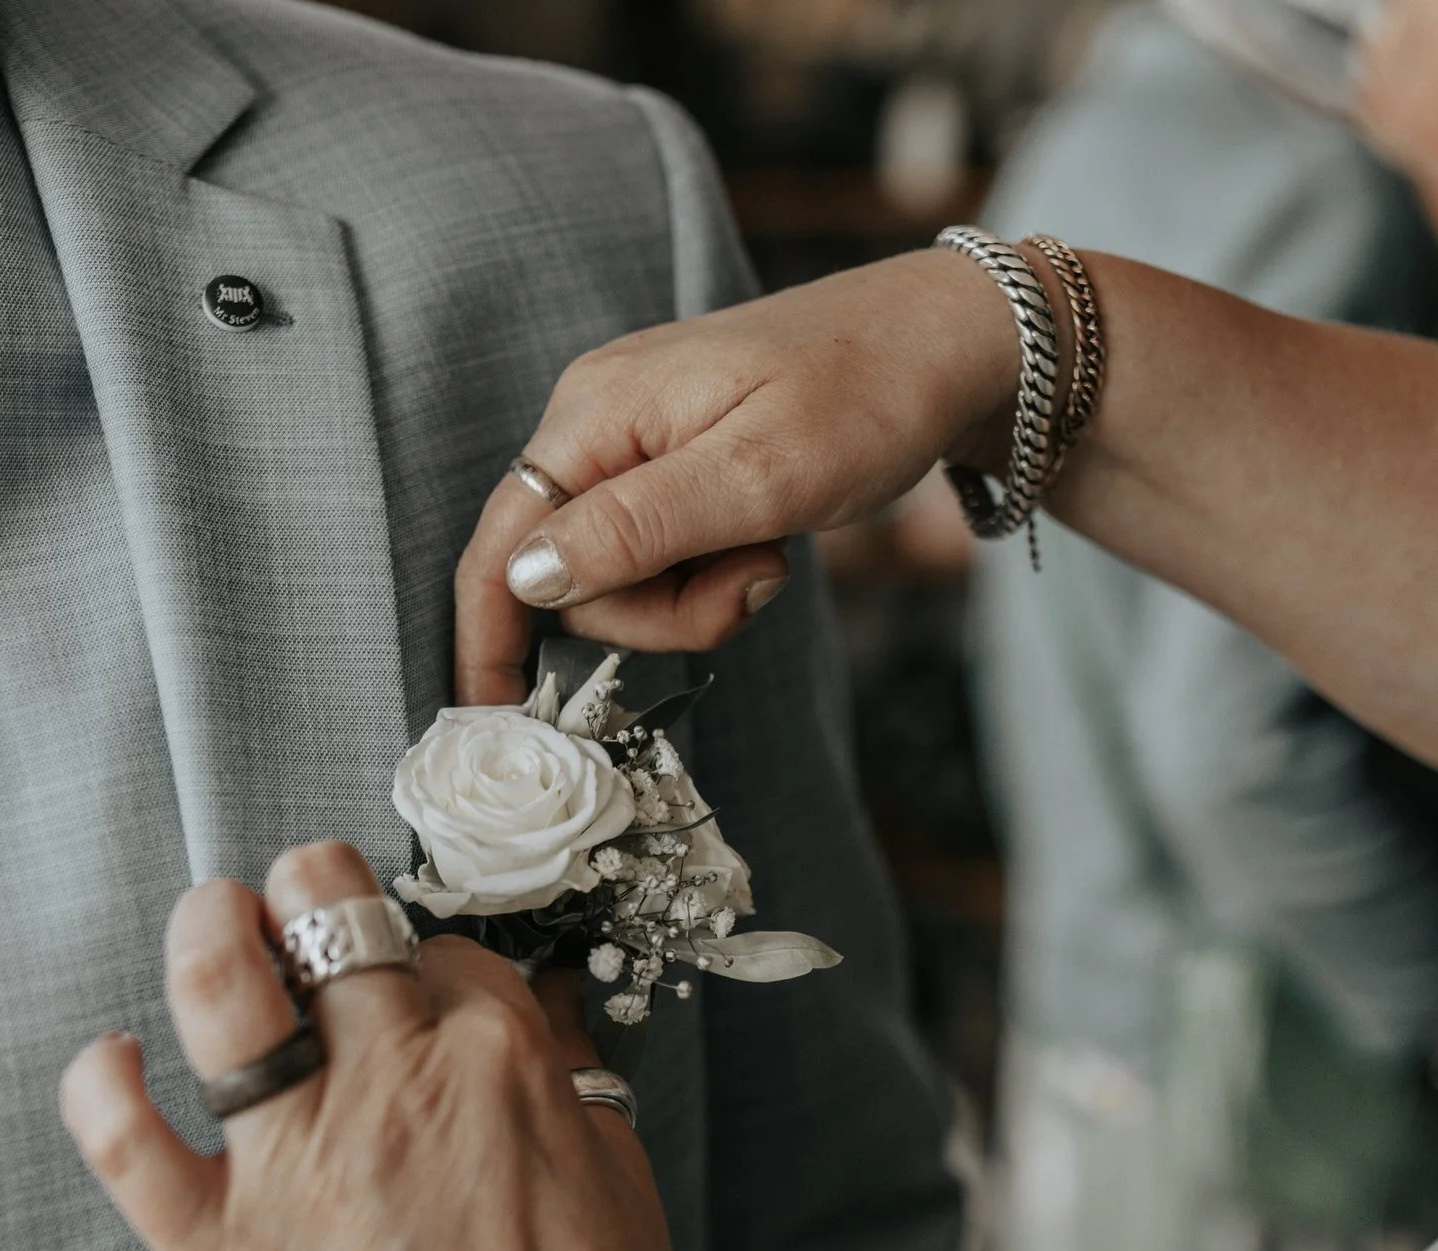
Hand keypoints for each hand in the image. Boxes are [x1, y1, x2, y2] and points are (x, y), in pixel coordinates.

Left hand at [58, 841, 691, 1250]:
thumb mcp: (615, 1172)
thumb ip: (564, 1074)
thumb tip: (534, 1009)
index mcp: (495, 1057)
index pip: (439, 949)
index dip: (423, 963)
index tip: (414, 994)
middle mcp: (391, 1079)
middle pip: (327, 915)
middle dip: (312, 896)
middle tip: (303, 919)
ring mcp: (296, 1155)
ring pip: (221, 983)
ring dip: (208, 931)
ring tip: (214, 927)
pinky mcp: (219, 1241)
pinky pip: (124, 1137)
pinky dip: (101, 1085)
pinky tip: (112, 1060)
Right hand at [454, 246, 1024, 702]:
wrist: (950, 344)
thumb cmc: (866, 397)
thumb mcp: (757, 477)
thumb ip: (636, 529)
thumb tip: (525, 579)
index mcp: (595, 415)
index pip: (500, 546)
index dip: (487, 639)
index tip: (495, 719)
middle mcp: (595, 423)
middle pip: (568, 578)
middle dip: (657, 613)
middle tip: (753, 583)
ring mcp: (634, 442)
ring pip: (622, 578)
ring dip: (696, 595)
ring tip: (771, 552)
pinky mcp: (674, 462)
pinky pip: (662, 553)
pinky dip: (712, 572)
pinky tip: (766, 539)